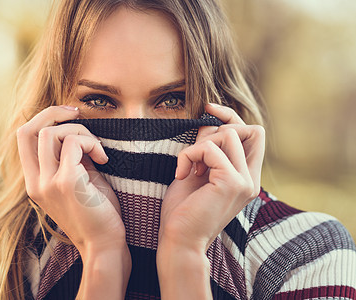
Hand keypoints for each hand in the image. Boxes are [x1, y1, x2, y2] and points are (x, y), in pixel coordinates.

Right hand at [16, 105, 125, 253]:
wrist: (104, 244)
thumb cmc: (96, 213)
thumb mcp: (76, 181)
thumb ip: (69, 158)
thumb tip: (76, 131)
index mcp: (34, 182)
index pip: (23, 137)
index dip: (42, 117)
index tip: (68, 115)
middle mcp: (34, 182)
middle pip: (28, 129)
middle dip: (55, 112)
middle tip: (78, 113)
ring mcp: (47, 183)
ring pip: (51, 132)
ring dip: (80, 131)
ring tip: (97, 149)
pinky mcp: (66, 182)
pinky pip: (74, 142)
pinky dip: (92, 143)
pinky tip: (103, 159)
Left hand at [158, 103, 264, 250]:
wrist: (178, 240)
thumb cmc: (183, 209)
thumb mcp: (197, 170)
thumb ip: (207, 147)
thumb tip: (209, 121)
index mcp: (245, 176)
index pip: (252, 133)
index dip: (231, 116)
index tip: (209, 109)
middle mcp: (250, 178)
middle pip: (249, 129)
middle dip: (216, 130)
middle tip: (195, 154)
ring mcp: (244, 181)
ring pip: (229, 135)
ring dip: (198, 145)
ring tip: (188, 168)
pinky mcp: (232, 182)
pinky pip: (210, 148)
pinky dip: (189, 155)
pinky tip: (182, 175)